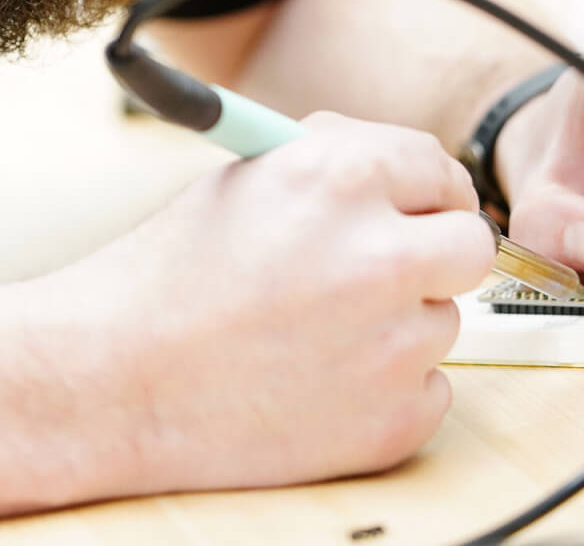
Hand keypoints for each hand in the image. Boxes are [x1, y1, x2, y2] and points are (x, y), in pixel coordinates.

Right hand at [45, 113, 494, 492]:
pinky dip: (386, 392)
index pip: (440, 169)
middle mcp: (380, 253)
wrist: (113, 379)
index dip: (425, 192)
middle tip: (386, 272)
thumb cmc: (165, 277)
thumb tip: (399, 171)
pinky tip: (315, 384)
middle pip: (471, 245)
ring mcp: (395, 343)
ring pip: (443, 322)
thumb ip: (330, 165)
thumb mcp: (244, 181)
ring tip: (310, 336)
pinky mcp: (395, 419)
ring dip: (398, 326)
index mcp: (340, 176)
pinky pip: (428, 392)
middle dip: (432, 255)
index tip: (419, 210)